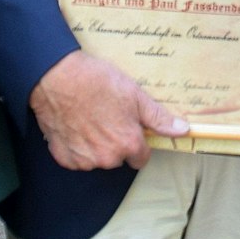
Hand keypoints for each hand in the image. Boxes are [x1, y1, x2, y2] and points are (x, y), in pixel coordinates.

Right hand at [29, 50, 186, 170]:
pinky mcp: (63, 157)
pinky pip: (75, 158)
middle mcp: (107, 158)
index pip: (141, 158)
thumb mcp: (135, 95)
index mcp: (128, 144)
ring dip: (95, 145)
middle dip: (115, 143)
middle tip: (107, 117)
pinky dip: (76, 146)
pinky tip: (74, 125)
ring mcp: (83, 160)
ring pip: (96, 159)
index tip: (130, 128)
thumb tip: (182, 130)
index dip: (137, 143)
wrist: (57, 78)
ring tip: (89, 118)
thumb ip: (159, 118)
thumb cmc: (97, 82)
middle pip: (118, 158)